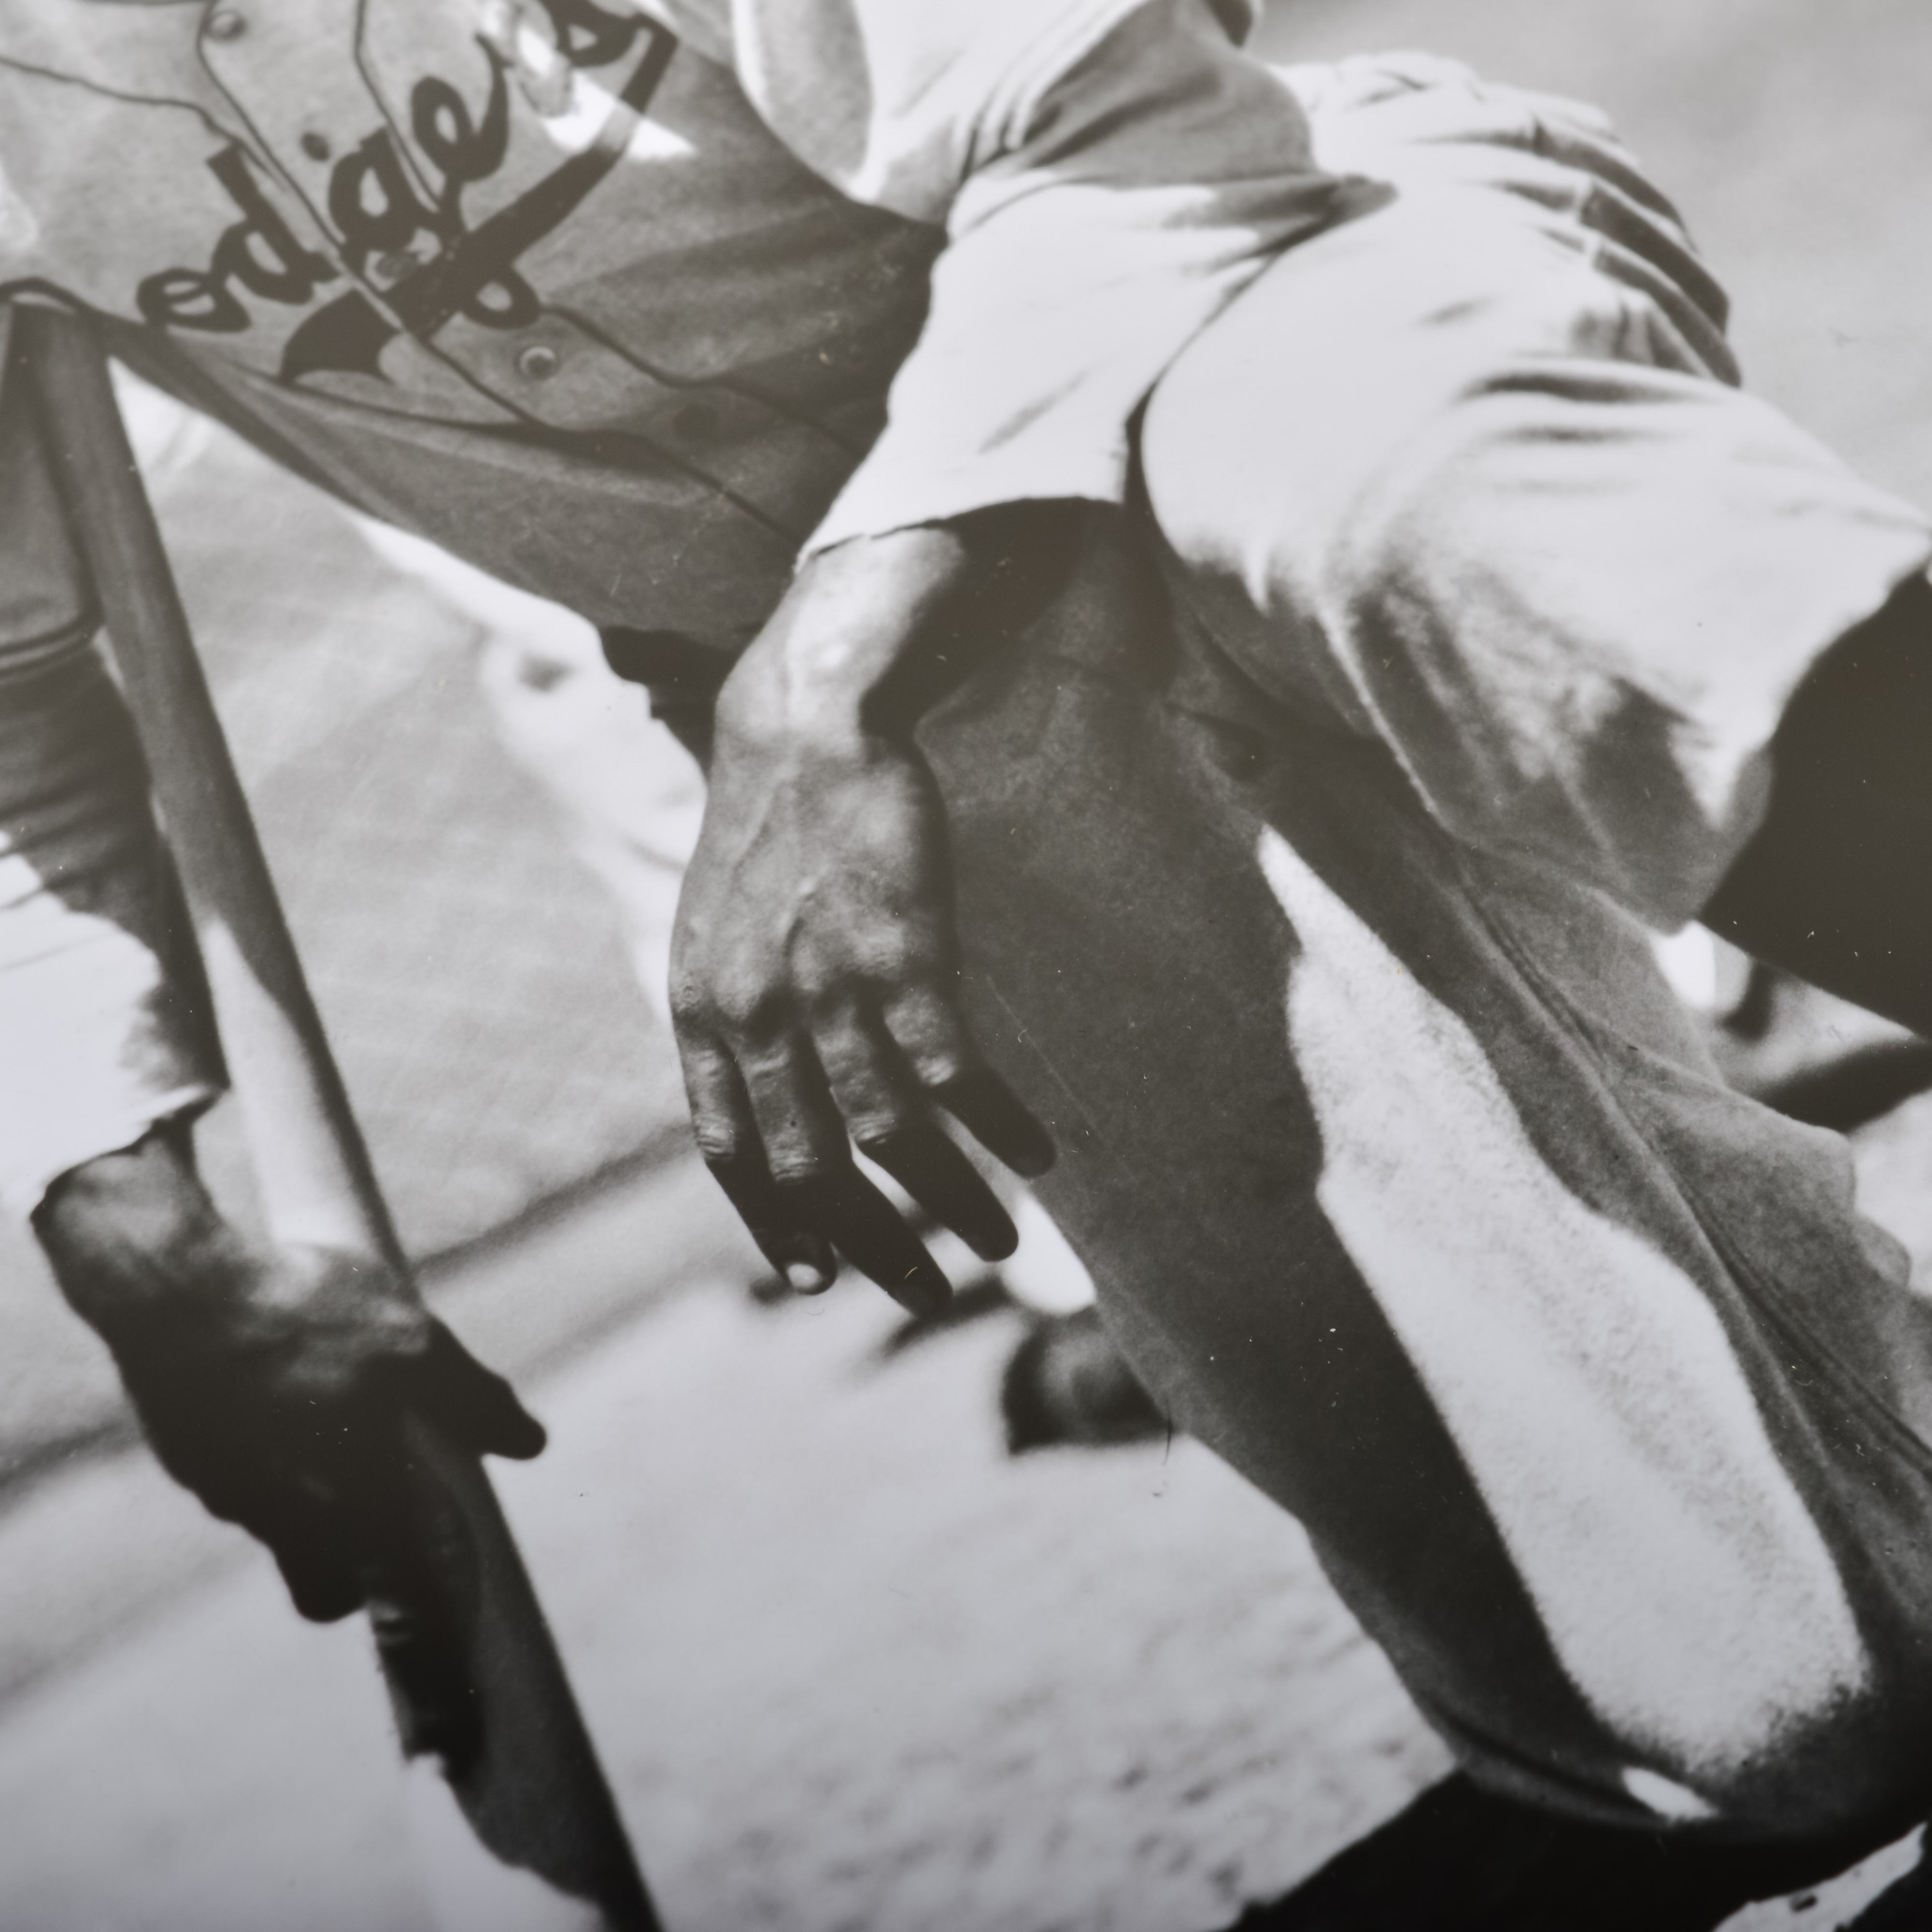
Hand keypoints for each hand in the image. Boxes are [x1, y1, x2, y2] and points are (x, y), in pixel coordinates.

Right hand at [34, 1128, 542, 1624]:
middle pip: (326, 1589)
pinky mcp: (191, 1460)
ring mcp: (229, 1494)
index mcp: (356, 1497)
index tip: (446, 1595)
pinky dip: (262, 1452)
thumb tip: (528, 1443)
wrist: (183, 1288)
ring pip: (282, 1527)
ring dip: (310, 1496)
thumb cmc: (311, 1314)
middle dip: (356, 1569)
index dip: (431, 1605)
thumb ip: (473, 1403)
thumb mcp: (415, 1345)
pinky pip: (239, 1478)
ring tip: (332, 1420)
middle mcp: (287, 1516)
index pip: (402, 1597)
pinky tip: (276, 1390)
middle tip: (384, 1509)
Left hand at [670, 523, 1058, 1312]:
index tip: (818, 1279)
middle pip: (811, 1170)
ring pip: (891, 1140)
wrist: (808, 724)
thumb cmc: (771, 828)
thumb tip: (756, 1095)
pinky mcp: (906, 959)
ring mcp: (829, 990)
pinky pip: (956, 1078)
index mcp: (698, 1014)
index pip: (730, 1155)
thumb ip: (727, 1019)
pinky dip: (995, 1127)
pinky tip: (1035, 1155)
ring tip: (1000, 1247)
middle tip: (922, 1290)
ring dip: (951, 1204)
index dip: (775, 1226)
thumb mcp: (713, 931)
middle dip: (873, 1243)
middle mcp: (754, 1017)